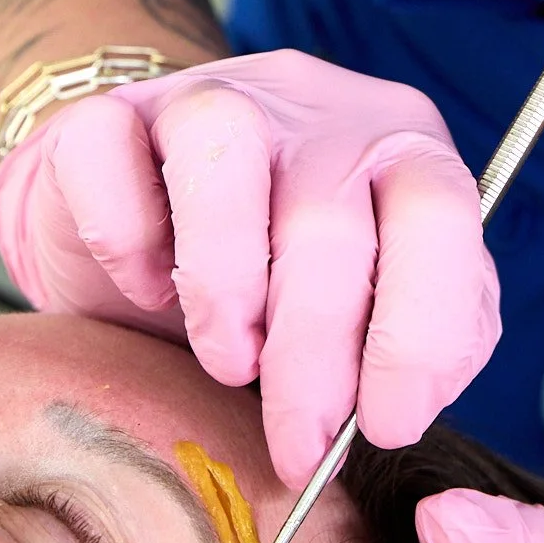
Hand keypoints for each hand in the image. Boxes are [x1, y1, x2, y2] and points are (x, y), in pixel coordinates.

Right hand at [0, 50, 500, 484]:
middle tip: (297, 445)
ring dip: (225, 281)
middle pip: (326, 215)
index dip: (419, 330)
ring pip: (223, 148)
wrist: (144, 233)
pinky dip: (125, 233)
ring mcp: (205, 98)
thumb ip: (414, 344)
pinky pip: (109, 150)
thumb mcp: (369, 316)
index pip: (440, 214)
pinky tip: (142, 288)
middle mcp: (313, 112)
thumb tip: (409, 401)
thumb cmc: (276, 288)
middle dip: (315, 353)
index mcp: (401, 153)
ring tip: (228, 363)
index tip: (386, 428)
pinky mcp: (104, 114)